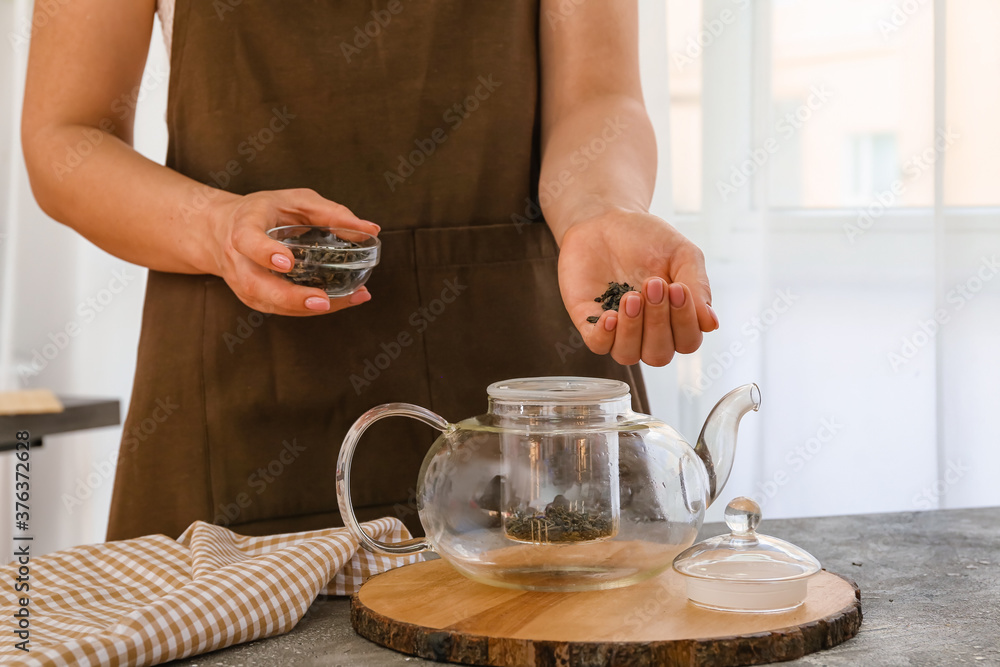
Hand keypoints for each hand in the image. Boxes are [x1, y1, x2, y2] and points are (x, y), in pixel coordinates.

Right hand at [206, 188, 379, 315]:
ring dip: (310, 307)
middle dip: (290, 298)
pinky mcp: (255, 299)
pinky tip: (342, 301)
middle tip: (322, 301)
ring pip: (272, 303)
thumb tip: (370, 230)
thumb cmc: (265, 212)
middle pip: (256, 285)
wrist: (222, 230)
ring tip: (350, 299)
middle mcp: (238, 261)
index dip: (264, 252)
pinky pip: (282, 310)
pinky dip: (312, 309)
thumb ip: (330, 213)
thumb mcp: (295, 200)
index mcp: (243, 227)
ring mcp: (243, 284)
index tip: (287, 262)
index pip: (247, 241)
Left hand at [557, 209, 717, 365]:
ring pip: (628, 355)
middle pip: (659, 354)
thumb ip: (697, 286)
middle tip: (652, 284)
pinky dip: (605, 336)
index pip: (687, 341)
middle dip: (658, 321)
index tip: (677, 288)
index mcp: (675, 318)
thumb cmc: (647, 238)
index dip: (684, 321)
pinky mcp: (589, 322)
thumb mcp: (682, 254)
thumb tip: (711, 324)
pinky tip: (610, 316)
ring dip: (632, 329)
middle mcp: (648, 330)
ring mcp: (618, 329)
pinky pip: (598, 346)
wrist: (605, 219)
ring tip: (631, 297)